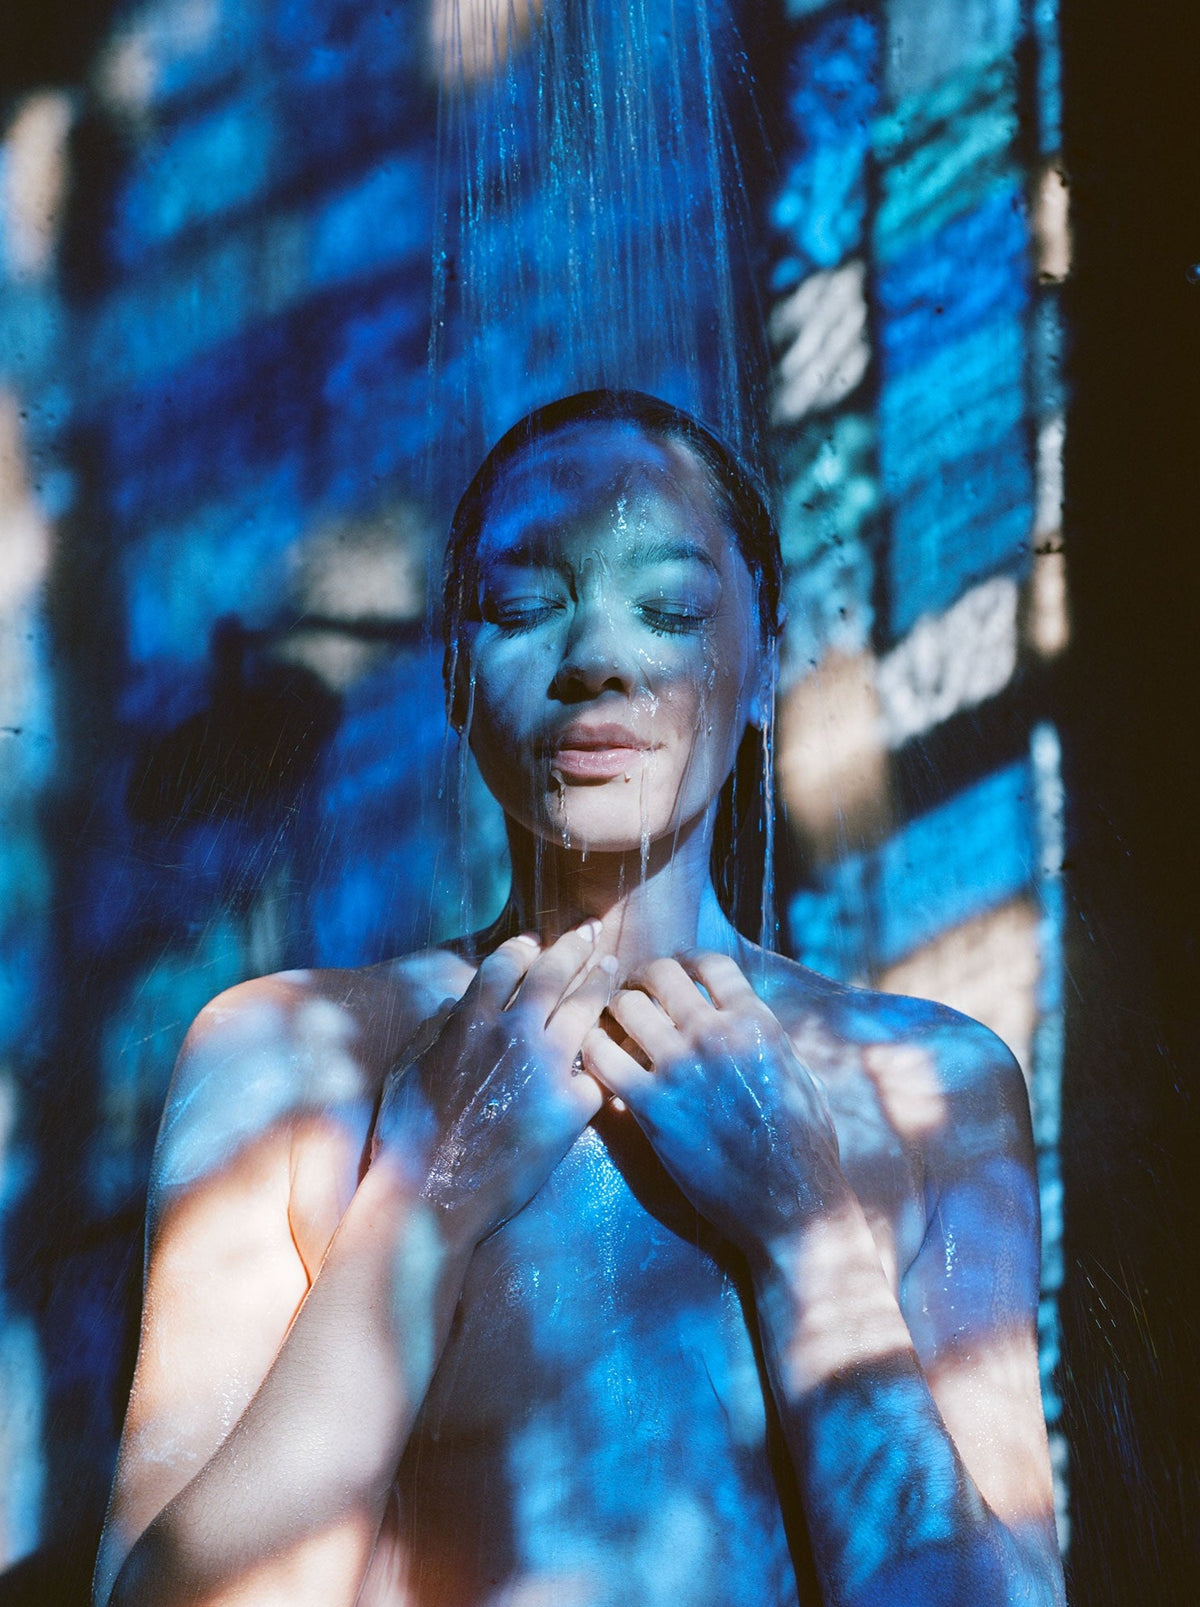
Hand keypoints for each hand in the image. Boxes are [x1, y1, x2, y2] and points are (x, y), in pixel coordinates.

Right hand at [373, 926, 610, 1246]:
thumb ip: (435, 1031)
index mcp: (470, 1022)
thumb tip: (456, 1006)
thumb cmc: (408, 1137)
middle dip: (575, 947)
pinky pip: (596, 1074)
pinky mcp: (571, 1107)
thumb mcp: (408, 1069)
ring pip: (586, 1010)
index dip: (525, 948)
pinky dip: (602, 1063)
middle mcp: (512, 1034)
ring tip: (613, 969)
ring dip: (601, 984)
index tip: (537, 942)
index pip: (506, 964)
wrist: (432, 1195)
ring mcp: (546, 1068)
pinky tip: (617, 1052)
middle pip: (554, 974)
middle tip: (593, 932)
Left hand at [581, 952, 844, 1259]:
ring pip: (624, 1007)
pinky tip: (599, 1062)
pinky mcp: (652, 1108)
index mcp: (757, 1023)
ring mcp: (681, 1069)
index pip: (708, 964)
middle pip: (660, 974)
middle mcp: (717, 1035)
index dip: (685, 962)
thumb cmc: (805, 1145)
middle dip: (642, 979)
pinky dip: (594, 1052)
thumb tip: (741, 1014)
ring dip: (614, 1012)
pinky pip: (602, 1058)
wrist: (793, 1205)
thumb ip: (763, 1037)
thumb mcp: (797, 1073)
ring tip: (612, 1026)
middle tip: (633, 994)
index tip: (673, 973)